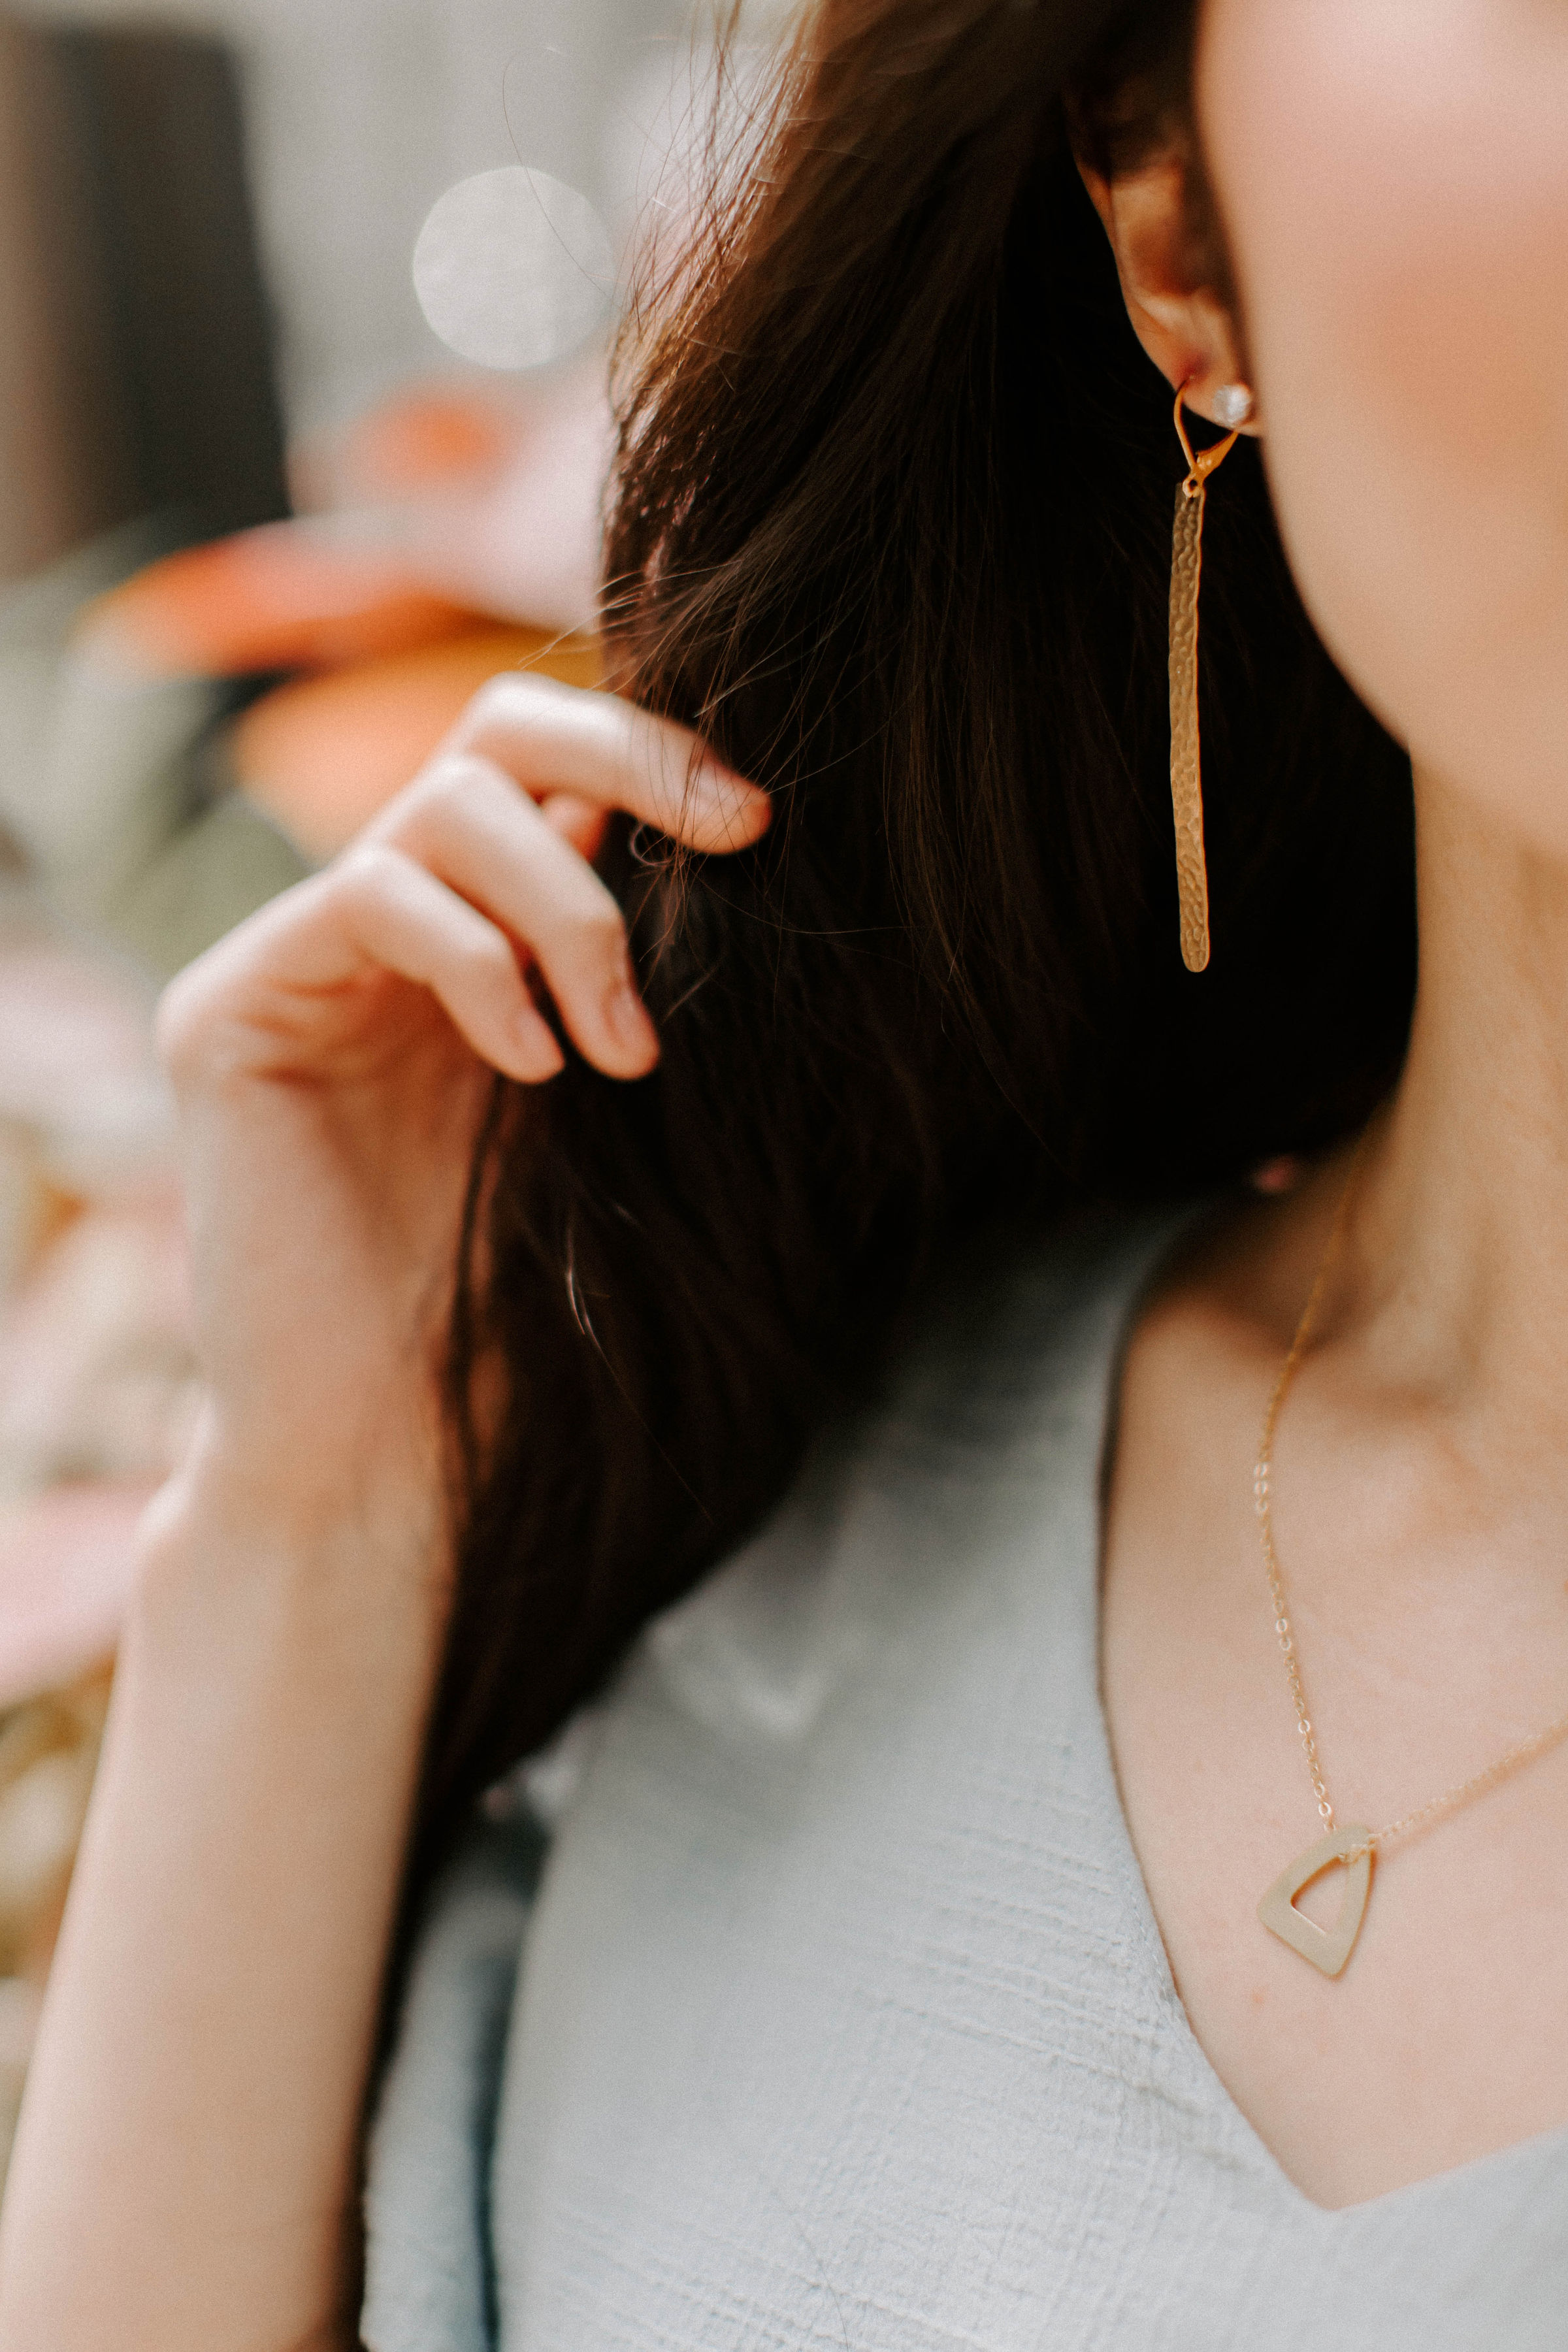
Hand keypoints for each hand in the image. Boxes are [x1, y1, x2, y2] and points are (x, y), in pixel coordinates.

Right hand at [154, 673, 768, 1569]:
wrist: (393, 1448)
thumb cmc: (528, 1307)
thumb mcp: (622, 1110)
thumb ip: (647, 975)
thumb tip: (748, 833)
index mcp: (489, 938)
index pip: (560, 769)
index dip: (662, 760)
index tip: (764, 829)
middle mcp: (393, 926)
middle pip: (497, 728)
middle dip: (630, 753)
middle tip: (735, 836)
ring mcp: (304, 957)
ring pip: (445, 805)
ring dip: (570, 910)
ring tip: (619, 1052)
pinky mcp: (230, 1005)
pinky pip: (368, 898)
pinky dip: (475, 964)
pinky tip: (529, 1070)